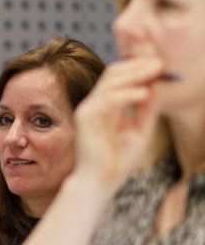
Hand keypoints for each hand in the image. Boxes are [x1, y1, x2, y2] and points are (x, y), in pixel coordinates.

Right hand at [72, 57, 163, 190]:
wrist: (101, 181)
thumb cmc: (118, 160)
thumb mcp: (141, 130)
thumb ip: (146, 109)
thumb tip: (155, 85)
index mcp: (107, 106)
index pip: (119, 77)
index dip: (138, 67)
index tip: (160, 64)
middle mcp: (95, 104)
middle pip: (113, 73)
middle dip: (137, 65)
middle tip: (159, 63)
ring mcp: (88, 109)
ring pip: (110, 81)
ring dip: (134, 74)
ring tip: (155, 71)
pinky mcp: (85, 118)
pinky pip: (107, 99)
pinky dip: (127, 95)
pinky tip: (144, 94)